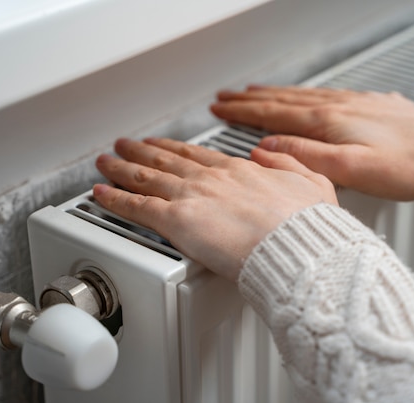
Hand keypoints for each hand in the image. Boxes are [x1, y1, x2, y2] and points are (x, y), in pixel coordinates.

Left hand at [93, 138, 336, 280]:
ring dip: (122, 168)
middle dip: (143, 151)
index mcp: (240, 171)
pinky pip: (137, 207)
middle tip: (126, 145)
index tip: (164, 146)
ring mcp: (192, 197)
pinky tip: (100, 194)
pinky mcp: (177, 221)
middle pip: (167, 161)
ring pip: (146, 178)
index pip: (199, 155)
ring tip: (106, 161)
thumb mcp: (313, 183)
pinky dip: (115, 199)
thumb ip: (288, 164)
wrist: (297, 247)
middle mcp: (211, 179)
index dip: (177, 150)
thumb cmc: (308, 225)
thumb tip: (267, 155)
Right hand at [211, 85, 413, 199]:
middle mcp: (340, 107)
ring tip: (257, 92)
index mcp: (329, 123)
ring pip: (306, 95)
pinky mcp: (374, 106)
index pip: (273, 114)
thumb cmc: (409, 166)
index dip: (243, 112)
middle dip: (251, 98)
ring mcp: (358, 104)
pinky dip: (308, 94)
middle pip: (285, 99)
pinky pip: (329, 94)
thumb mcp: (350, 169)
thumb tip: (267, 148)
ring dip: (276, 94)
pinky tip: (311, 95)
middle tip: (228, 96)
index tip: (220, 109)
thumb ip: (305, 157)